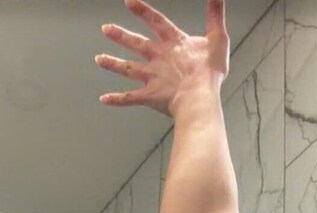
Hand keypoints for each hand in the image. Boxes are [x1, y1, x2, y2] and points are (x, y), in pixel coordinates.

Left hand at [95, 0, 228, 115]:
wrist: (197, 98)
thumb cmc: (209, 73)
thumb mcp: (218, 39)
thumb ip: (216, 16)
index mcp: (174, 43)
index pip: (155, 21)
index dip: (142, 10)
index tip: (128, 1)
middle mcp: (158, 57)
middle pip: (135, 43)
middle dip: (119, 35)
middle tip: (105, 29)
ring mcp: (151, 77)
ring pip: (128, 68)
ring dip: (113, 64)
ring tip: (99, 60)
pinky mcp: (149, 96)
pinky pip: (129, 98)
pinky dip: (117, 100)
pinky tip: (104, 99)